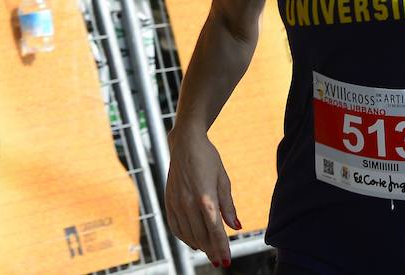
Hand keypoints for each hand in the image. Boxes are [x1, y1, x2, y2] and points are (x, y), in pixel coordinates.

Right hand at [165, 127, 238, 266]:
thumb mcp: (223, 179)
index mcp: (205, 197)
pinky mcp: (168, 201)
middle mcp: (188, 203)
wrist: (185, 143)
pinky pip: (175, 227)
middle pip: (201, 236)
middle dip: (212, 251)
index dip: (222, 248)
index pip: (215, 230)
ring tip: (210, 253)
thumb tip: (236, 227)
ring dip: (200, 246)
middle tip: (221, 261)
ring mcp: (176, 203)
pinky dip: (184, 237)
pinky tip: (193, 242)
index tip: (227, 261)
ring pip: (188, 234)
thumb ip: (228, 206)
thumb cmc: (208, 159)